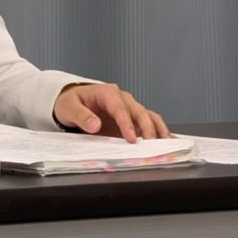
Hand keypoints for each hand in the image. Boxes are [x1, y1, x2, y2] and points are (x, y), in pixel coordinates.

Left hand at [52, 83, 170, 142]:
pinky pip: (149, 122)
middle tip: (150, 144)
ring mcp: (129, 109)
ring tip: (165, 143)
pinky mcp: (132, 119)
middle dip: (146, 127)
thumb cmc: (71, 103)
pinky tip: (168, 140)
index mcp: (106, 93)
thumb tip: (95, 124)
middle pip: (138, 111)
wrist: (72, 103)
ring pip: (148, 116)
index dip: (126, 123)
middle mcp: (121, 99)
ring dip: (157, 129)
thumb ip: (81, 116)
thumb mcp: (69, 107)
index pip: (120, 107)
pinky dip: (159, 131)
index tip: (130, 139)